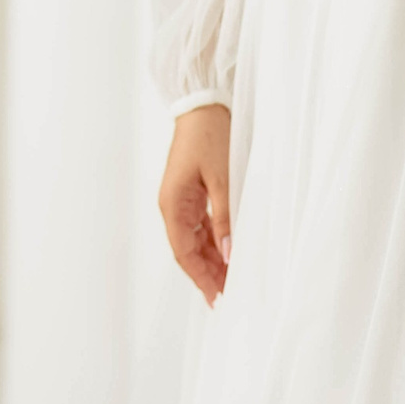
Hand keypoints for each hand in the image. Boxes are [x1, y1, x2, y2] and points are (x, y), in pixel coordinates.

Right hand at [158, 103, 232, 304]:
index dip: (201, 278)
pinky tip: (228, 251)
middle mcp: (173, 205)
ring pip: (195, 239)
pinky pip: (200, 225)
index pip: (184, 253)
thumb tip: (230, 254)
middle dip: (207, 274)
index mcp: (173, 204)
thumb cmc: (210, 135)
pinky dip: (214, 241)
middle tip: (229, 295)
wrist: (203, 104)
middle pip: (188, 250)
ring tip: (232, 279)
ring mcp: (181, 199)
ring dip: (212, 259)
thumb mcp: (223, 178)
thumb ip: (225, 218)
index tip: (217, 299)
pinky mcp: (191, 191)